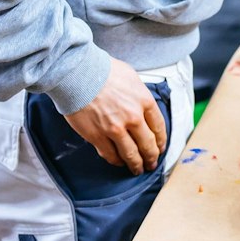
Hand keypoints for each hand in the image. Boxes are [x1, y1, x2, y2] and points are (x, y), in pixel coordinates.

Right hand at [63, 59, 165, 173]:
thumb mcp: (131, 77)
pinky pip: (110, 155)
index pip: (159, 127)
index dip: (161, 141)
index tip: (160, 147)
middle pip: (148, 144)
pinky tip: (119, 162)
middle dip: (152, 157)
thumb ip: (139, 94)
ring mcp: (115, 129)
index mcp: (145, 101)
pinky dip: (116, 161)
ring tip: (137, 169)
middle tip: (152, 164)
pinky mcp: (97, 136)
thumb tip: (140, 104)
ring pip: (131, 154)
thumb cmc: (103, 70)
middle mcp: (134, 118)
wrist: (78, 74)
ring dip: (136, 165)